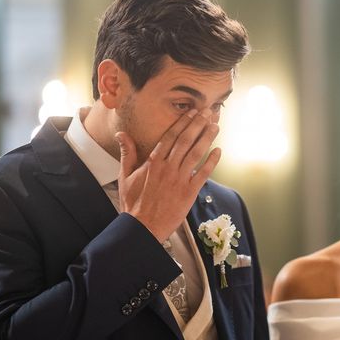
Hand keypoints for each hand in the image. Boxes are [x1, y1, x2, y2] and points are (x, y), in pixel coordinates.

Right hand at [115, 109, 220, 242]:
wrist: (143, 227)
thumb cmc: (133, 203)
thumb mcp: (125, 176)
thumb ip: (127, 153)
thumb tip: (121, 133)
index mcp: (153, 162)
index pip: (170, 137)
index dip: (183, 123)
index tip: (192, 112)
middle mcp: (167, 168)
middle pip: (186, 141)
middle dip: (198, 124)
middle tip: (209, 112)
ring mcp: (180, 179)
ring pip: (196, 154)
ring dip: (207, 138)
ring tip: (216, 125)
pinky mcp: (189, 192)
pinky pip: (203, 174)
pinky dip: (212, 161)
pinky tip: (219, 151)